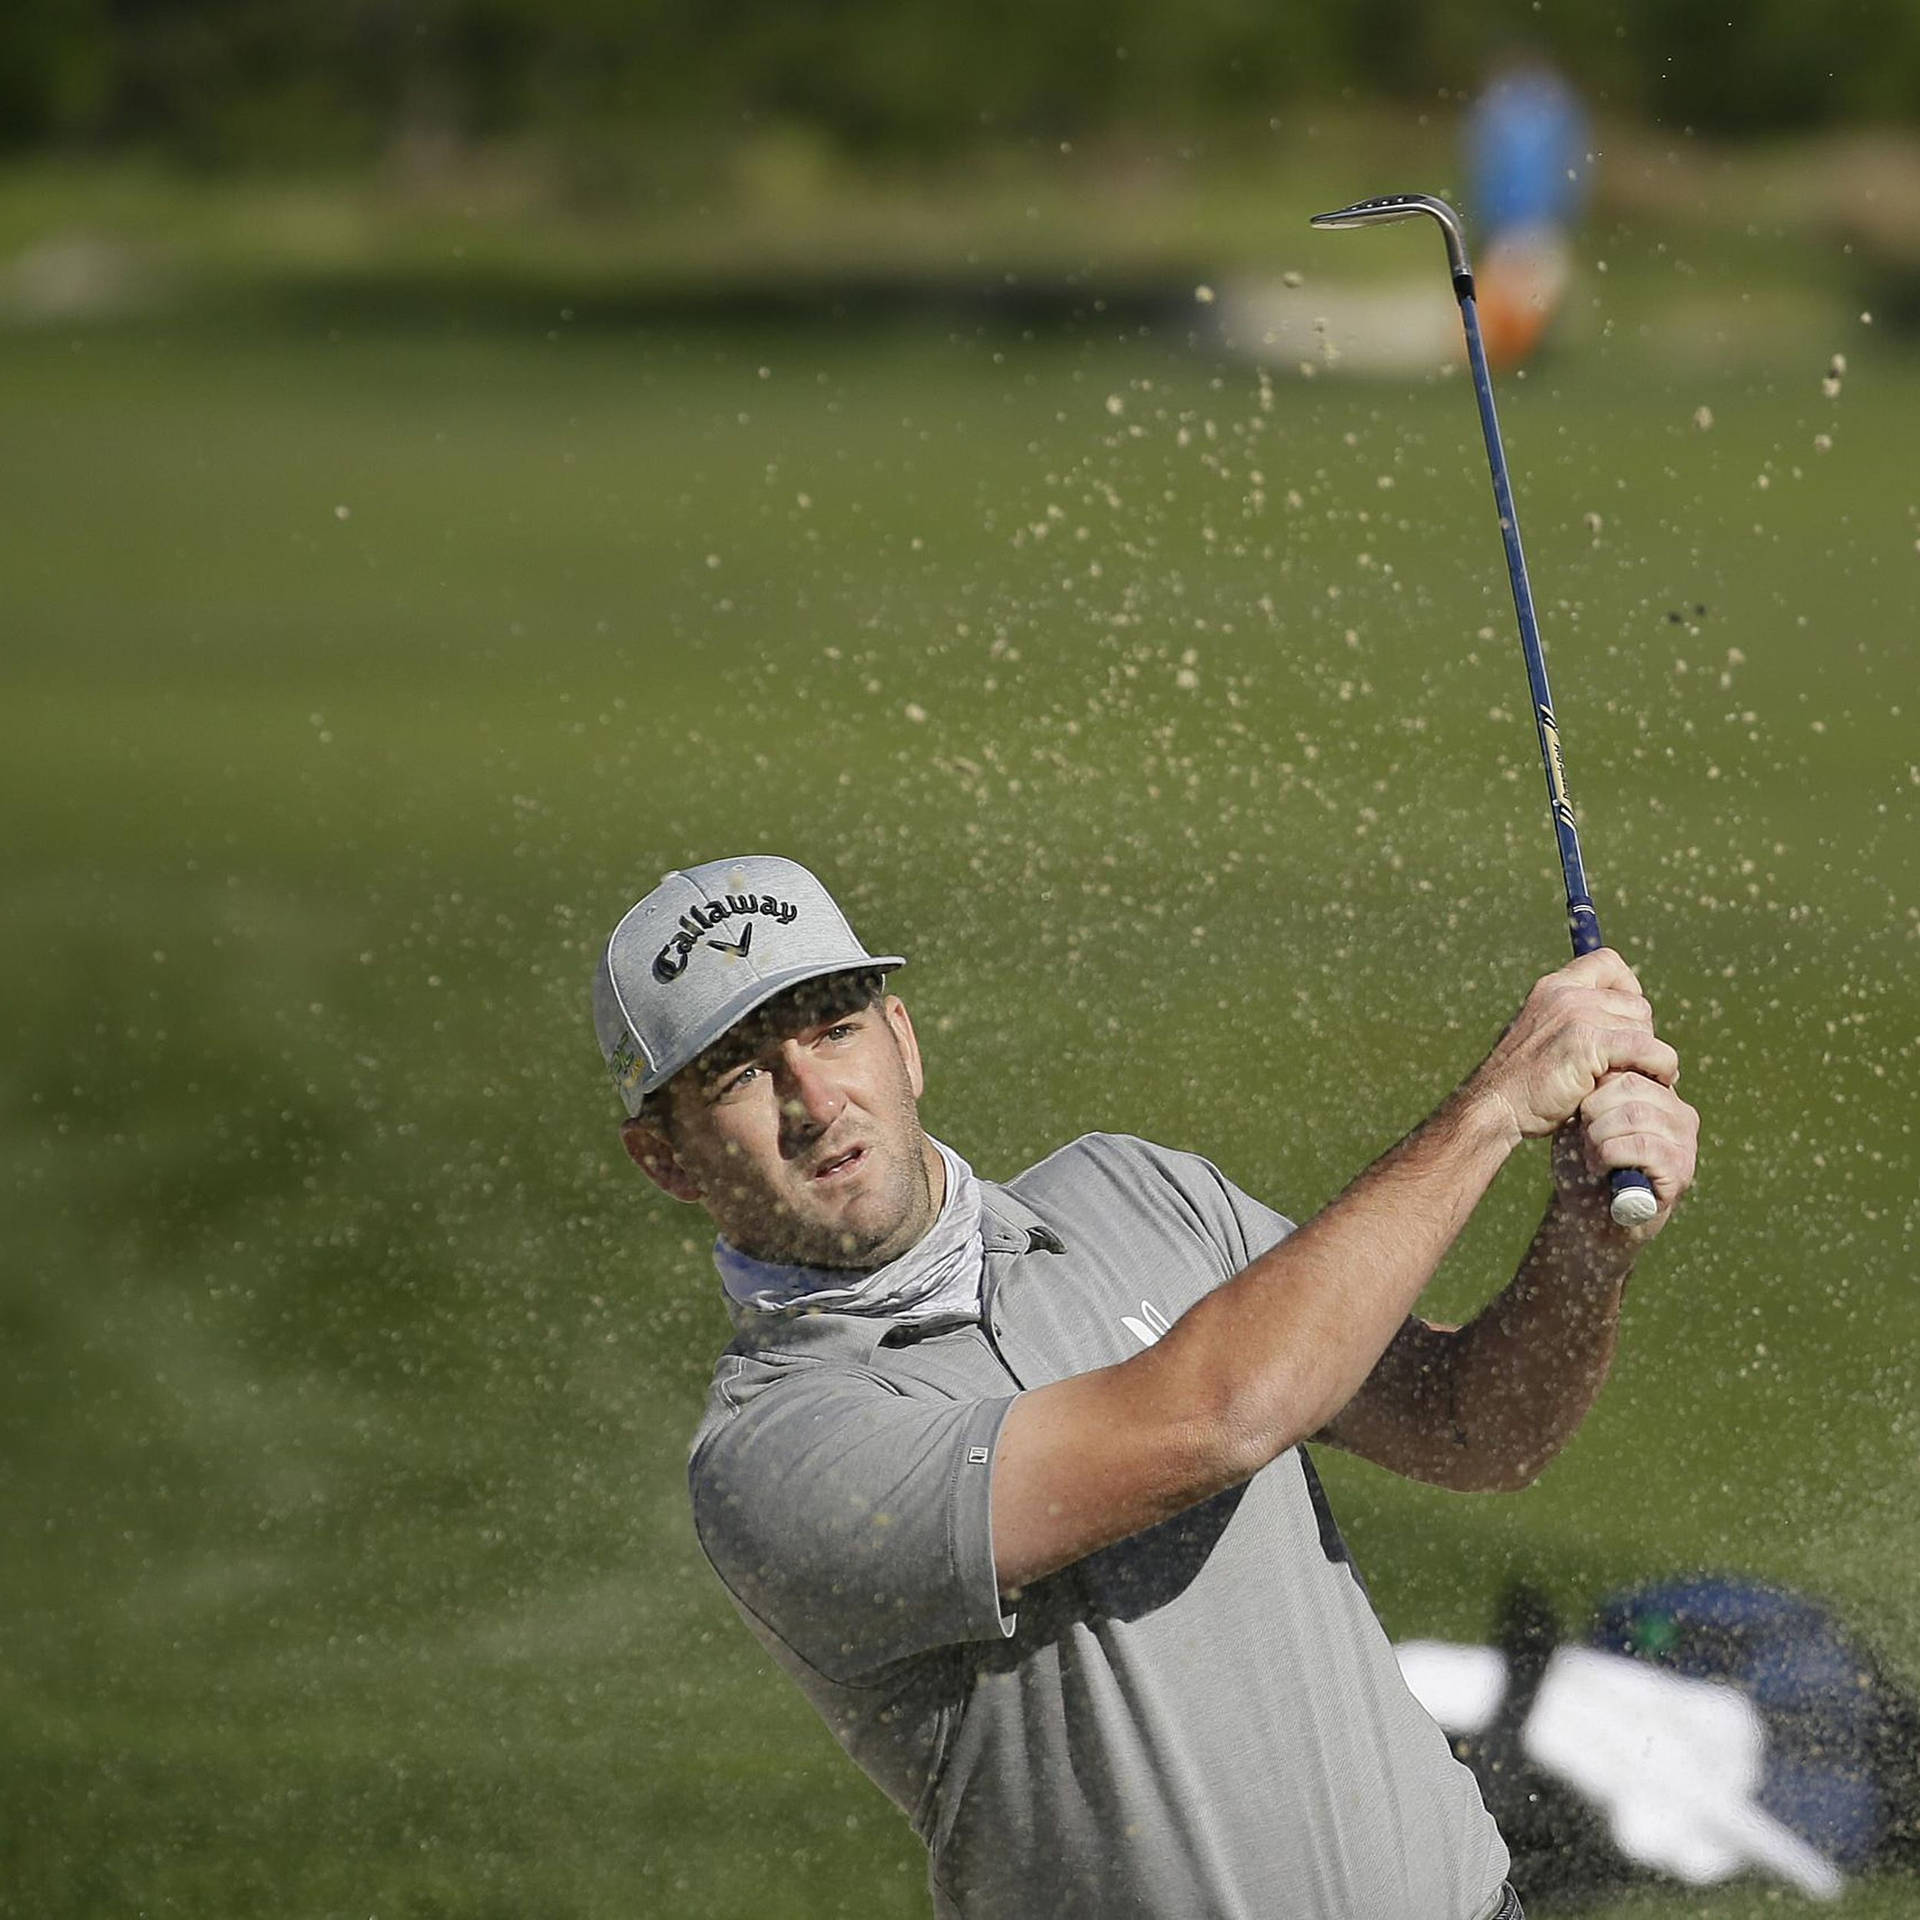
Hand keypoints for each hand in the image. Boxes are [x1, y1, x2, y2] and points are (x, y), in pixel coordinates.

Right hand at [1469, 949, 1679, 1143]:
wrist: (1496, 1107)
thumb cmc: (1522, 1085)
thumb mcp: (1543, 1038)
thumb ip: (1572, 1022)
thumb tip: (1621, 1023)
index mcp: (1552, 988)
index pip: (1608, 963)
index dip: (1627, 987)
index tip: (1626, 1020)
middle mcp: (1565, 993)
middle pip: (1635, 1002)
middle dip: (1640, 1033)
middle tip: (1630, 1063)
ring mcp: (1575, 1015)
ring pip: (1644, 1026)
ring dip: (1649, 1055)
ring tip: (1637, 1076)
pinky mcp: (1588, 1042)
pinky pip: (1648, 1049)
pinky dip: (1660, 1066)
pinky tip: (1656, 1080)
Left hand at [1553, 1070, 1699, 1236]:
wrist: (1590, 1214)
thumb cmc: (1585, 1160)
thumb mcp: (1584, 1118)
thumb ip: (1597, 1089)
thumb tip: (1600, 1061)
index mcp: (1659, 1094)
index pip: (1629, 1064)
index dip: (1595, 1086)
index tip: (1581, 1112)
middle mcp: (1679, 1113)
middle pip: (1630, 1086)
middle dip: (1594, 1111)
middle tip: (1584, 1135)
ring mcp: (1685, 1142)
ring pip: (1635, 1114)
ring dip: (1599, 1136)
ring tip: (1591, 1154)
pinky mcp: (1681, 1170)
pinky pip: (1643, 1146)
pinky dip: (1610, 1154)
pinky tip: (1600, 1167)